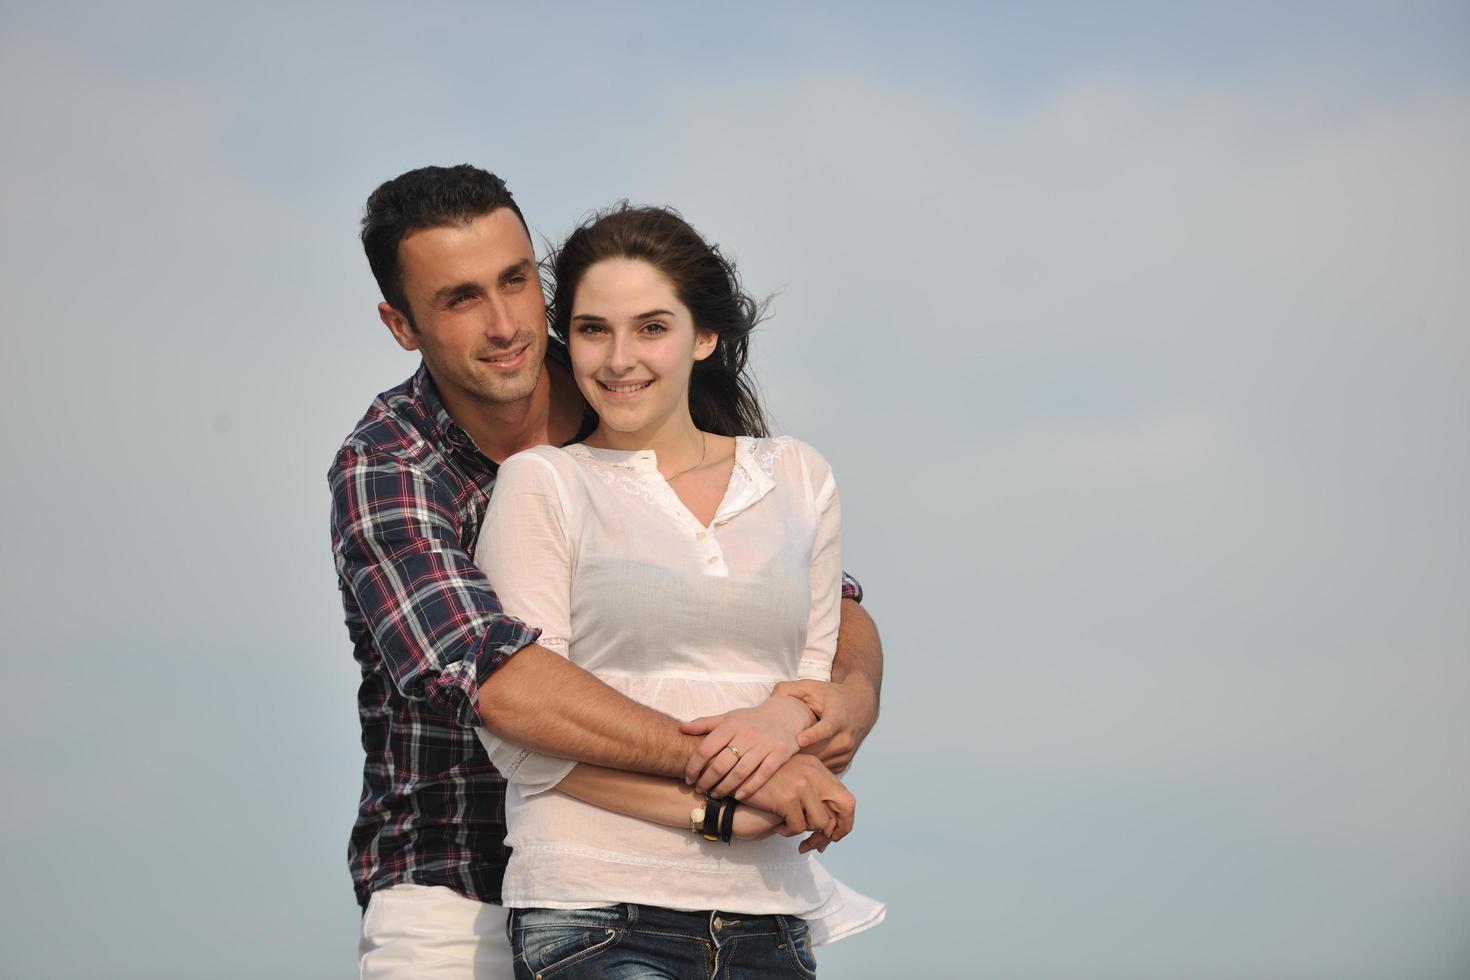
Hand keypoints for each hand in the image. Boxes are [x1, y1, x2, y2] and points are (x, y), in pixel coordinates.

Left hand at [681, 695, 815, 799]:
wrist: (785, 714)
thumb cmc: (751, 720)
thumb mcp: (729, 717)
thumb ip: (705, 723)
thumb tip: (681, 728)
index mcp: (731, 725)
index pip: (706, 748)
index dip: (694, 766)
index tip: (688, 778)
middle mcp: (747, 734)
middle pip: (721, 764)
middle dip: (707, 781)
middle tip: (700, 790)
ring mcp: (764, 744)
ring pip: (740, 772)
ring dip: (724, 788)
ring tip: (715, 795)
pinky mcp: (780, 754)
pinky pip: (762, 775)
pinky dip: (748, 788)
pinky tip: (738, 796)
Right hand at [740, 754, 854, 844]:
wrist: (733, 778)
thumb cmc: (762, 784)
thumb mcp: (792, 778)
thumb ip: (812, 793)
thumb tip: (833, 825)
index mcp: (816, 767)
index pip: (846, 797)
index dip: (844, 820)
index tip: (831, 834)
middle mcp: (813, 772)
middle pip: (846, 806)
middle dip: (836, 830)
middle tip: (820, 844)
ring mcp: (801, 784)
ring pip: (821, 822)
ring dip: (806, 832)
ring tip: (790, 829)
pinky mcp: (787, 798)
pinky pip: (799, 827)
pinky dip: (789, 832)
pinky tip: (778, 827)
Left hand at [771, 678, 877, 772]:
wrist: (860, 706)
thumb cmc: (831, 696)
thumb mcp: (810, 686)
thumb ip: (787, 689)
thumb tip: (768, 701)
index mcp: (838, 717)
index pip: (827, 728)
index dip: (813, 735)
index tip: (799, 739)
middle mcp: (845, 737)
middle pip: (818, 750)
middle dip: (797, 752)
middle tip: (773, 754)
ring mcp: (845, 753)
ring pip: (818, 763)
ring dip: (800, 761)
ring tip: (780, 759)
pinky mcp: (843, 763)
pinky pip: (821, 770)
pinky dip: (808, 767)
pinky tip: (794, 761)